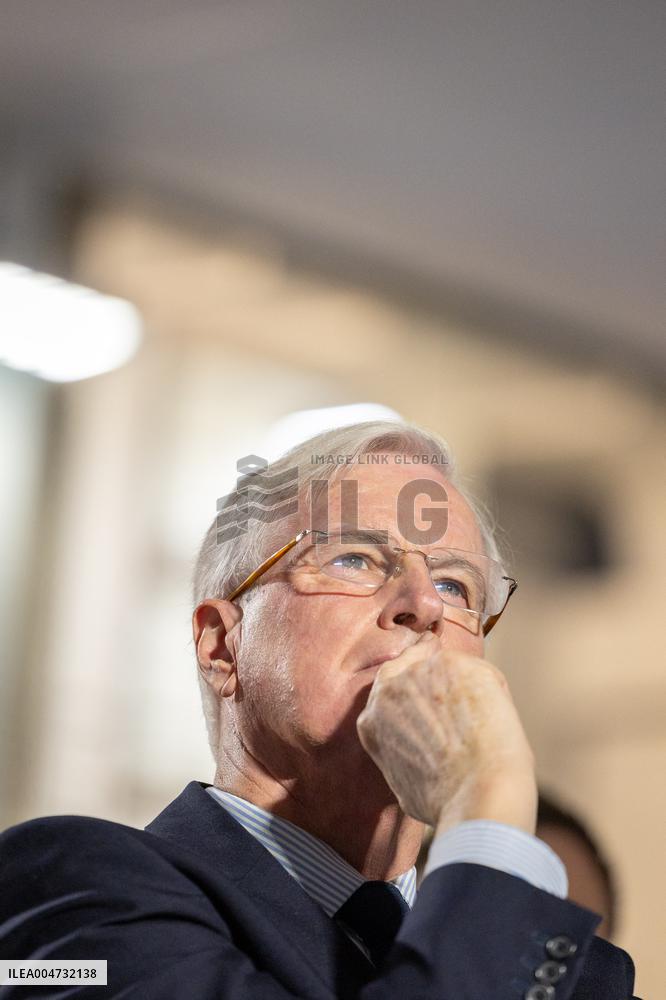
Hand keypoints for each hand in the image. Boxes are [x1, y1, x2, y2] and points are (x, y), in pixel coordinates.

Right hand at [356, 632, 536, 834]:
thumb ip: (403, 749)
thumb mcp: (402, 780)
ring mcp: (420, 673)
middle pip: (414, 665)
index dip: (411, 685)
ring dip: (466, 687)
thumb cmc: (445, 802)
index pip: (387, 686)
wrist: (476, 794)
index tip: (428, 683)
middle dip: (434, 675)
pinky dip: (491, 691)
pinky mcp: (453, 664)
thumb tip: (424, 747)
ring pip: (449, 669)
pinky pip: (478, 673)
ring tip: (485, 722)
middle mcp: (390, 689)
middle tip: (458, 687)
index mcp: (373, 721)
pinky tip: (497, 716)